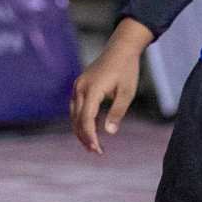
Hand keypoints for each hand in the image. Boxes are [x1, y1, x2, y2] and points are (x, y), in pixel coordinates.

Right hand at [70, 20, 151, 153]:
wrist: (121, 49)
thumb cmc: (126, 69)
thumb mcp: (127, 92)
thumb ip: (117, 112)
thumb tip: (109, 132)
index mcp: (91, 89)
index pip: (86, 119)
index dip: (90, 136)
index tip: (97, 149)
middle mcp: (80, 88)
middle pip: (77, 119)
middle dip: (84, 137)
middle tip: (96, 152)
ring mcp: (78, 86)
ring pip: (74, 114)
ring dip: (81, 130)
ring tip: (92, 145)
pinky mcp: (80, 85)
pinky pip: (77, 106)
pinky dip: (82, 119)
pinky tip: (93, 129)